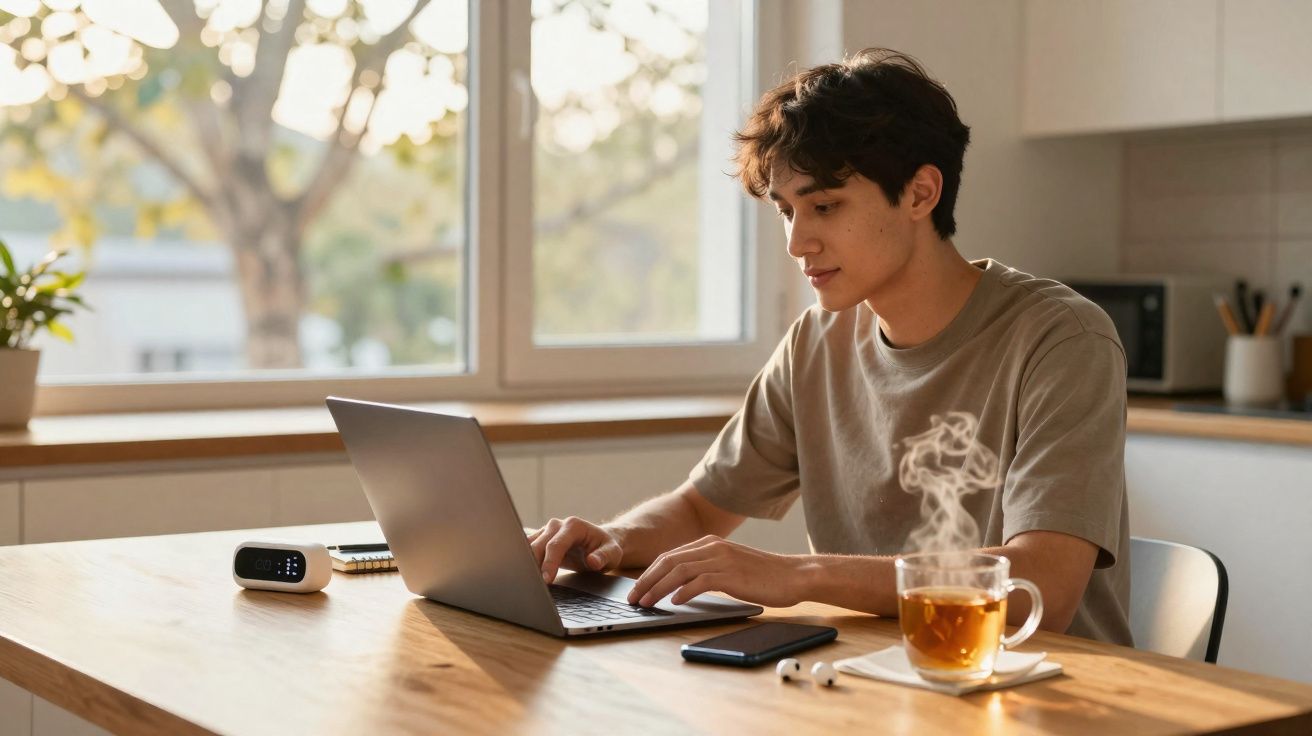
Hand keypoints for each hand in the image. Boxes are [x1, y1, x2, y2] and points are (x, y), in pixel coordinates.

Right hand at [528, 517, 623, 583]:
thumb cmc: (606, 547)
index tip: (546, 580)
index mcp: (573, 525)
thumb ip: (604, 556)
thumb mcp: (613, 553)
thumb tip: (592, 561)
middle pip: (537, 545)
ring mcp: (546, 531)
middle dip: (533, 565)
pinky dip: (524, 562)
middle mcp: (556, 525)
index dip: (549, 563)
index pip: (556, 545)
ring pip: (528, 547)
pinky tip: (525, 577)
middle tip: (533, 586)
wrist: (599, 543)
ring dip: (526, 564)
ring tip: (526, 583)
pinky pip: (526, 550)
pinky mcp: (539, 539)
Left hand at [627, 535, 806, 608]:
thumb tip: (679, 587)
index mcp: (709, 543)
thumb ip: (706, 570)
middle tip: (633, 598)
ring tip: (646, 602)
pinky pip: (700, 581)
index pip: (669, 556)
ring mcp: (722, 559)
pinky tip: (674, 603)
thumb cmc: (763, 575)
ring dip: (658, 587)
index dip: (649, 573)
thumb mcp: (729, 567)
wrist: (793, 575)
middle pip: (668, 561)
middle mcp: (712, 547)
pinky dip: (683, 592)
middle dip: (646, 580)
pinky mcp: (731, 574)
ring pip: (679, 570)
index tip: (636, 589)